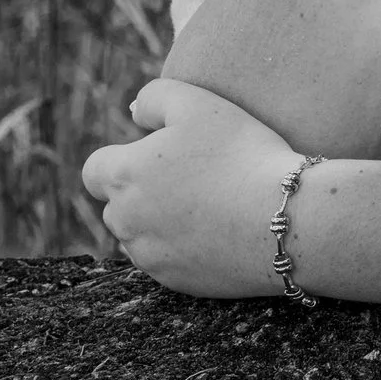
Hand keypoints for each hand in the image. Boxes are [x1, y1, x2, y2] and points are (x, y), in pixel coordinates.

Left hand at [80, 78, 299, 299]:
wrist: (285, 220)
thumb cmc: (241, 156)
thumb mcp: (200, 105)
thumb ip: (156, 98)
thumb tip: (133, 111)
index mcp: (123, 175)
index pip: (95, 170)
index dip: (122, 160)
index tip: (157, 157)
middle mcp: (124, 220)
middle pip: (117, 205)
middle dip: (143, 193)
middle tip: (193, 179)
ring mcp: (148, 255)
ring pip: (140, 236)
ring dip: (161, 223)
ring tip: (208, 207)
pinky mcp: (174, 281)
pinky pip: (167, 262)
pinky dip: (185, 249)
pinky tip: (219, 233)